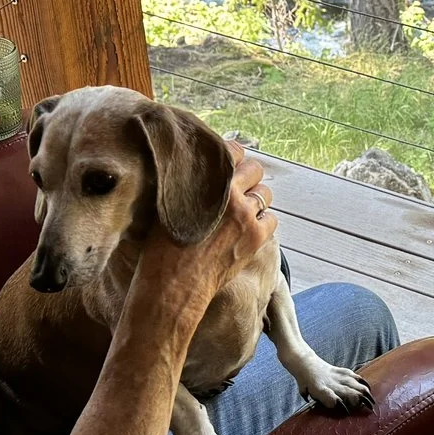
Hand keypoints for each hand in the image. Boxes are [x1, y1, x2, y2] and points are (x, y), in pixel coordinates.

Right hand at [136, 141, 276, 314]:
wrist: (173, 284)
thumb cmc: (162, 245)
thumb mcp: (168, 202)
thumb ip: (188, 182)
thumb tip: (198, 171)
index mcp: (207, 179)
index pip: (231, 150)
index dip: (229, 156)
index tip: (224, 164)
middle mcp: (230, 193)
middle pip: (254, 168)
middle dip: (246, 175)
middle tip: (235, 187)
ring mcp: (247, 215)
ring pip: (265, 193)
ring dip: (255, 198)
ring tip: (241, 209)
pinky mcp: (256, 237)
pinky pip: (271, 219)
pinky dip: (262, 221)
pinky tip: (248, 228)